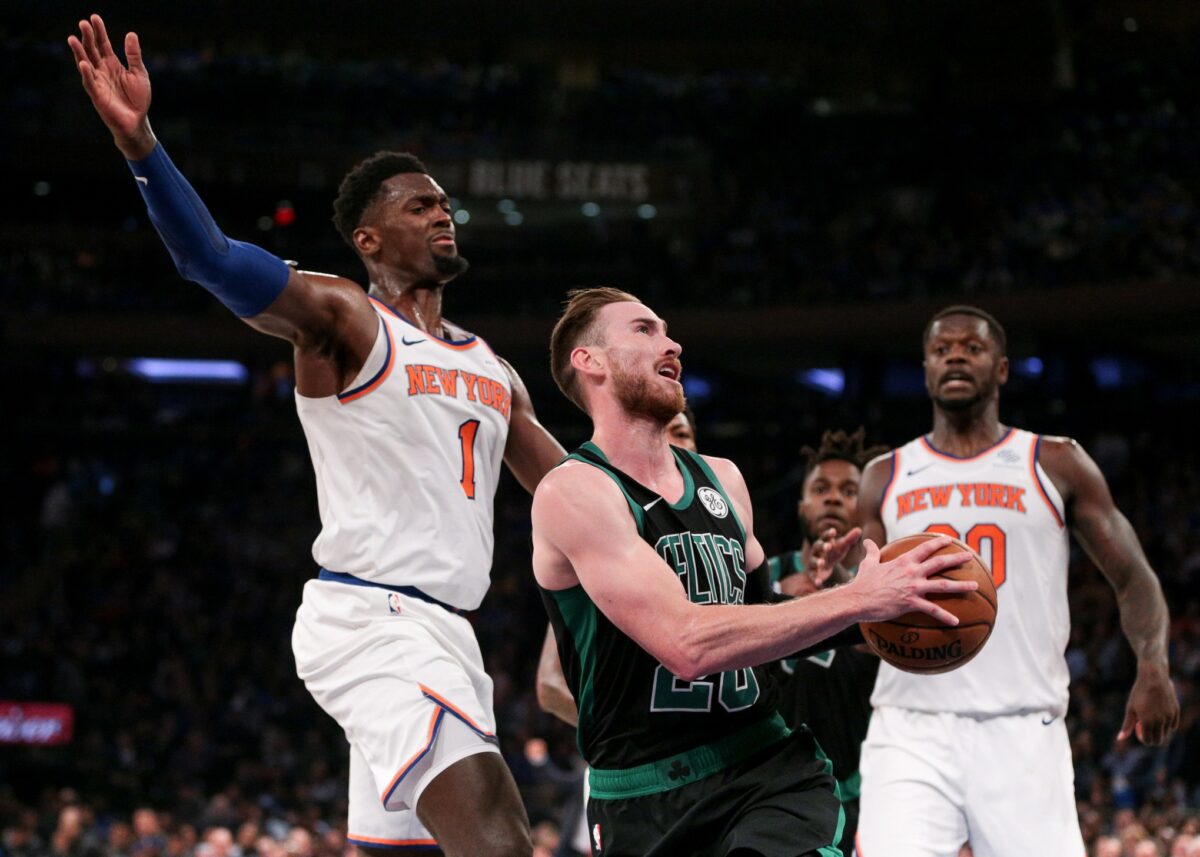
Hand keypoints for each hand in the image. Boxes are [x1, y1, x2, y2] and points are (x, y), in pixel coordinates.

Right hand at [68, 14, 155, 158]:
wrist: (137, 122)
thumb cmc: (138, 98)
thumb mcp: (139, 73)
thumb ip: (133, 55)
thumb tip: (131, 34)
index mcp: (112, 64)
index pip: (103, 44)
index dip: (99, 31)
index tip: (94, 17)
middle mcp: (102, 71)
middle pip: (91, 51)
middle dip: (87, 37)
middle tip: (82, 23)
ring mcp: (98, 83)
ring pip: (85, 64)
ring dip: (79, 52)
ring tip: (72, 38)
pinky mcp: (98, 96)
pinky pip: (90, 84)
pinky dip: (87, 74)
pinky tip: (83, 63)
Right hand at [812, 525, 861, 579]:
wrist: (825, 567)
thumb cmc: (834, 553)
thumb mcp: (842, 546)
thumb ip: (849, 539)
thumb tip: (859, 529)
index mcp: (824, 542)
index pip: (825, 536)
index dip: (829, 534)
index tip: (834, 531)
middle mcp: (816, 551)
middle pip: (817, 547)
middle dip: (822, 546)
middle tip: (828, 546)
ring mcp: (813, 562)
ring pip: (813, 561)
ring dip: (817, 561)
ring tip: (822, 563)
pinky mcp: (812, 574)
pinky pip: (813, 576)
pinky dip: (815, 579)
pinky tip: (819, 582)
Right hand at [849, 536, 976, 625]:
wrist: (858, 599)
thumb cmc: (863, 582)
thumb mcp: (868, 563)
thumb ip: (872, 552)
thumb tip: (866, 540)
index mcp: (903, 561)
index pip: (924, 548)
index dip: (938, 543)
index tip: (949, 540)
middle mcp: (912, 572)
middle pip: (939, 563)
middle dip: (957, 559)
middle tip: (970, 556)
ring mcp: (914, 587)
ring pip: (943, 585)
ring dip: (961, 585)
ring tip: (975, 585)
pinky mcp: (912, 603)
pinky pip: (933, 610)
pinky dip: (945, 616)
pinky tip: (956, 621)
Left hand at [1117, 663, 1179, 745]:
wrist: (1153, 678)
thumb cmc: (1139, 693)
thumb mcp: (1130, 708)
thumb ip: (1127, 725)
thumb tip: (1119, 739)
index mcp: (1146, 721)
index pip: (1148, 740)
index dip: (1143, 738)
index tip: (1139, 729)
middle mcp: (1159, 721)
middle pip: (1158, 740)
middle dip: (1152, 737)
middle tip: (1145, 727)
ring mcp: (1169, 717)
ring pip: (1166, 733)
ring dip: (1159, 730)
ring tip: (1151, 717)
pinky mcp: (1176, 712)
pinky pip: (1173, 726)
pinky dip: (1167, 726)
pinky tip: (1160, 717)